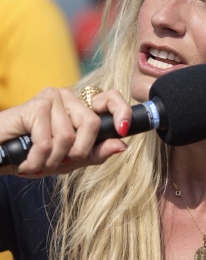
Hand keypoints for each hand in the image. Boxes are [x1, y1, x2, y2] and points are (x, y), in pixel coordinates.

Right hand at [0, 87, 130, 176]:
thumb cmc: (33, 155)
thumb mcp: (70, 160)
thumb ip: (96, 153)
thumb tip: (122, 145)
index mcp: (80, 108)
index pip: (110, 98)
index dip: (121, 111)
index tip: (123, 129)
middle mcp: (68, 97)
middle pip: (91, 124)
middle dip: (77, 152)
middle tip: (60, 161)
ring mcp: (51, 98)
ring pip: (69, 136)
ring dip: (53, 160)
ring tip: (38, 160)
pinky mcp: (35, 105)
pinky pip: (48, 141)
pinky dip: (38, 160)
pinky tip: (27, 160)